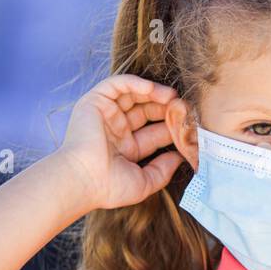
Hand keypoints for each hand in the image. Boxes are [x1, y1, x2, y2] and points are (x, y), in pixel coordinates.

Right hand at [55, 74, 184, 212]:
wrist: (82, 180)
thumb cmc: (108, 186)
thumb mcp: (144, 182)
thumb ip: (163, 170)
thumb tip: (179, 158)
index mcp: (125, 149)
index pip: (153, 132)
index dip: (171, 127)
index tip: (188, 125)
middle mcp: (115, 130)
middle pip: (145, 111)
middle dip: (165, 108)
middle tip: (183, 107)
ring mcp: (105, 115)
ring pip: (133, 95)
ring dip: (154, 92)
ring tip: (172, 97)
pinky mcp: (94, 102)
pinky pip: (117, 84)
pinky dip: (134, 83)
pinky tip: (152, 89)